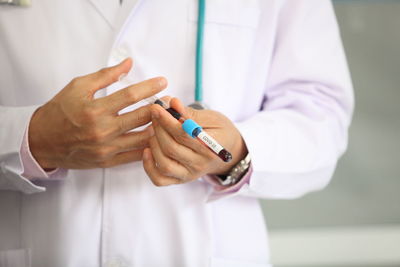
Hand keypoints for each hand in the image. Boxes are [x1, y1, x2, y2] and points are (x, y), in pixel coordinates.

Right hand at [29, 58, 167, 168]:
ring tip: (165, 118)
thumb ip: (105, 76)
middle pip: (141, 118)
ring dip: (158, 128)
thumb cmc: (60, 111)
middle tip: (169, 100)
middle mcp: (102, 131)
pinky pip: (135, 156)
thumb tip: (128, 63)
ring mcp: (106, 149)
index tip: (163, 81)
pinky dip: (148, 146)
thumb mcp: (78, 87)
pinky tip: (155, 136)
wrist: (42, 141)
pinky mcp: (108, 162)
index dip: (149, 87)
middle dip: (159, 107)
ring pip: (143, 139)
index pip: (130, 96)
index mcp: (94, 110)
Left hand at [143, 98, 247, 185]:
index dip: (167, 120)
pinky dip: (149, 167)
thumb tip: (172, 103)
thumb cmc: (219, 132)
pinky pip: (159, 179)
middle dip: (158, 128)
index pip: (184, 134)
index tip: (157, 107)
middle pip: (171, 148)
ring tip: (154, 130)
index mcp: (211, 148)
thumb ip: (190, 113)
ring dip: (154, 144)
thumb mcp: (211, 118)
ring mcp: (189, 174)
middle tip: (154, 113)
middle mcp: (200, 164)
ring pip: (164, 163)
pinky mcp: (179, 180)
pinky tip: (147, 150)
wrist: (230, 152)